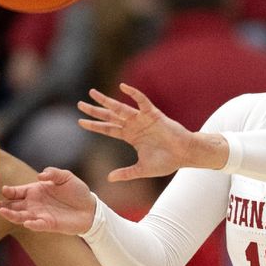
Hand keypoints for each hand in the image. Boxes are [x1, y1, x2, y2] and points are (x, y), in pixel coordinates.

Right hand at [0, 167, 95, 233]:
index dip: (9, 191)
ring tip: (2, 211)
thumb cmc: (77, 191)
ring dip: (11, 215)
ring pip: (20, 216)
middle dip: (1, 205)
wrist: (90, 208)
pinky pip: (37, 225)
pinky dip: (31, 224)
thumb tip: (39, 175)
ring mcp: (40, 215)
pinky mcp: (49, 224)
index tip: (5, 190)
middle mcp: (34, 204)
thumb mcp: (66, 176)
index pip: (17, 192)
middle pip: (13, 206)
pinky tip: (27, 221)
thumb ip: (53, 173)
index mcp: (35, 191)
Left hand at [77, 83, 196, 181]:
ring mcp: (142, 119)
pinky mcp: (153, 114)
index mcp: (130, 136)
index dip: (94, 126)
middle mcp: (134, 125)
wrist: (185, 155)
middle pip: (110, 116)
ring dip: (106, 101)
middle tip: (80, 104)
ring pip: (120, 108)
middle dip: (95, 110)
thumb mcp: (142, 170)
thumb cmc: (167, 161)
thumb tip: (108, 178)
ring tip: (92, 93)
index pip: (108, 129)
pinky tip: (123, 87)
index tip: (80, 121)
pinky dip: (133, 94)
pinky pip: (142, 101)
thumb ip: (126, 173)